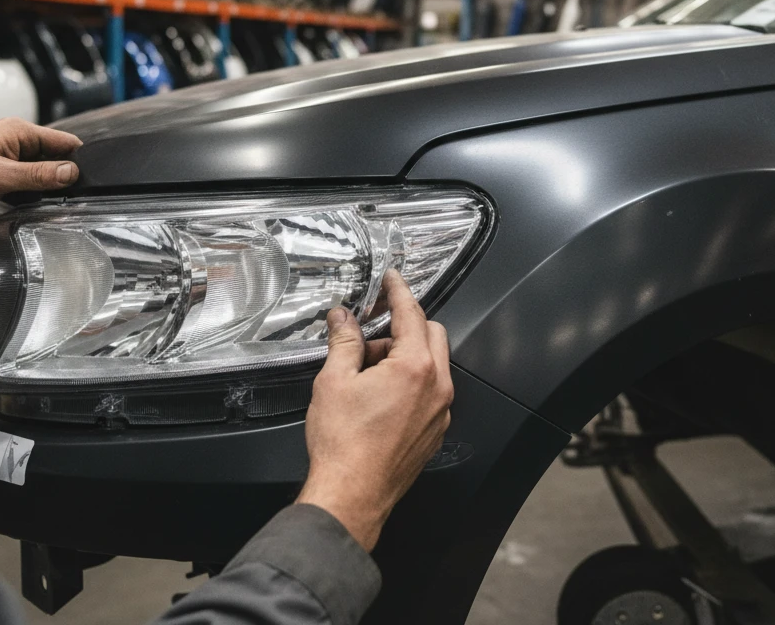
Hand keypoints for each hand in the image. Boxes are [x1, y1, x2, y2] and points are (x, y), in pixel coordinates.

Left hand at [0, 118, 80, 211]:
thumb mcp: (0, 177)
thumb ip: (39, 175)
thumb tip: (72, 172)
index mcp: (19, 131)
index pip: (65, 142)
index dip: (77, 162)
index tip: (82, 183)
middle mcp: (13, 136)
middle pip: (52, 156)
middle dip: (56, 176)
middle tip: (53, 196)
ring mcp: (2, 150)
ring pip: (35, 167)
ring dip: (37, 184)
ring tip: (29, 197)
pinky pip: (19, 174)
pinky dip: (22, 187)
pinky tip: (14, 198)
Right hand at [296, 269, 453, 551]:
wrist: (351, 496)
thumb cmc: (343, 443)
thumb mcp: (334, 380)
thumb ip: (344, 341)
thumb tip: (343, 317)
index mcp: (415, 367)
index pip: (411, 313)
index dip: (399, 290)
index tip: (392, 278)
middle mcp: (437, 387)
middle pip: (431, 334)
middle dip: (403, 325)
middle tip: (371, 330)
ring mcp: (440, 412)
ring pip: (432, 364)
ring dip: (406, 355)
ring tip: (367, 370)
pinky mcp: (435, 431)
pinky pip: (431, 392)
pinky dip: (411, 381)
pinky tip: (380, 394)